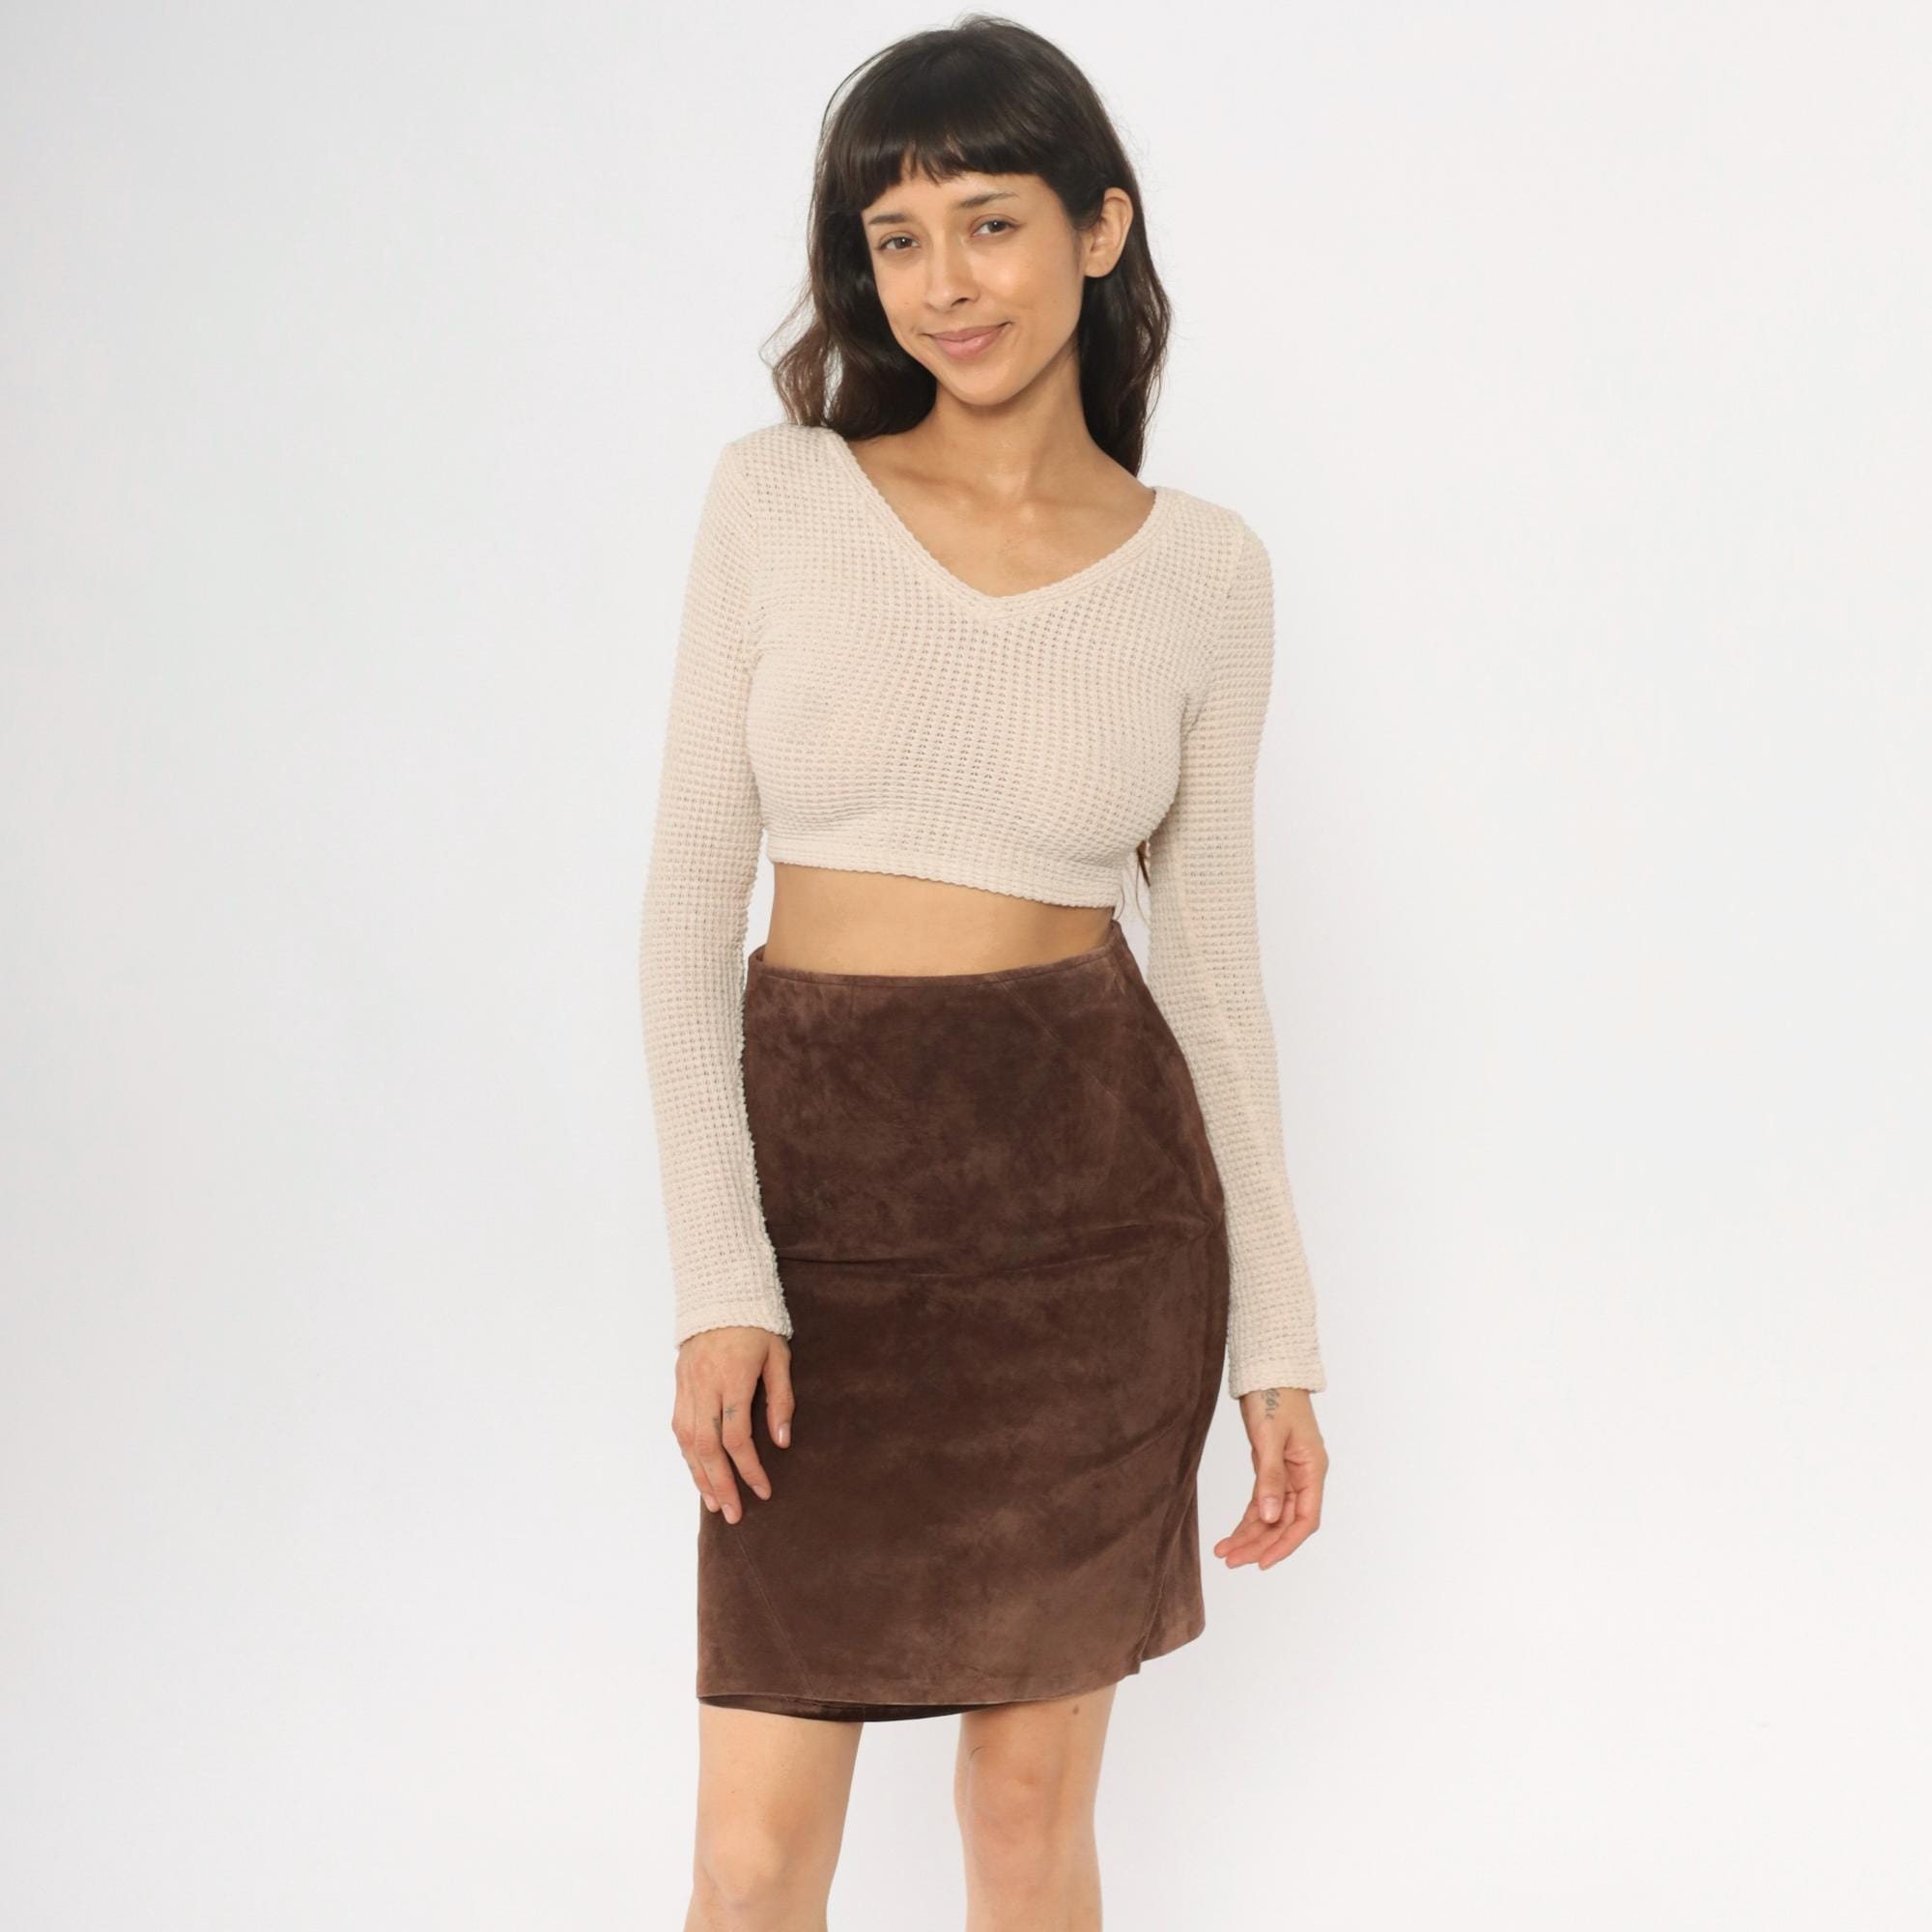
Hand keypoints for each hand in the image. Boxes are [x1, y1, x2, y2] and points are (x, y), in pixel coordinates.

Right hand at [672, 1326, 795, 1523]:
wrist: (719, 1293)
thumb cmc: (757, 1326)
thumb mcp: (779, 1356)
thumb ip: (781, 1399)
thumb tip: (781, 1442)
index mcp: (734, 1377)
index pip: (737, 1436)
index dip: (749, 1468)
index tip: (764, 1491)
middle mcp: (705, 1384)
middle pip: (707, 1445)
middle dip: (721, 1483)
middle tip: (734, 1513)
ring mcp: (687, 1385)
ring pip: (687, 1441)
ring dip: (700, 1475)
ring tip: (715, 1503)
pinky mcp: (679, 1385)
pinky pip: (679, 1427)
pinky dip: (687, 1455)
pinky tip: (698, 1473)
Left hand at [1215, 1385, 1325, 1569]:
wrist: (1267, 1369)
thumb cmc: (1273, 1396)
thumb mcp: (1269, 1437)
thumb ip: (1269, 1477)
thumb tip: (1268, 1518)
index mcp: (1313, 1470)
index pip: (1305, 1520)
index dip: (1285, 1544)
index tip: (1262, 1562)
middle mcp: (1304, 1477)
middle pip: (1285, 1523)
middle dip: (1261, 1544)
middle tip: (1231, 1560)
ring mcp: (1288, 1474)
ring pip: (1271, 1516)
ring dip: (1251, 1536)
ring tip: (1225, 1553)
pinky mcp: (1271, 1468)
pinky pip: (1261, 1502)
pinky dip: (1248, 1519)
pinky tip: (1232, 1535)